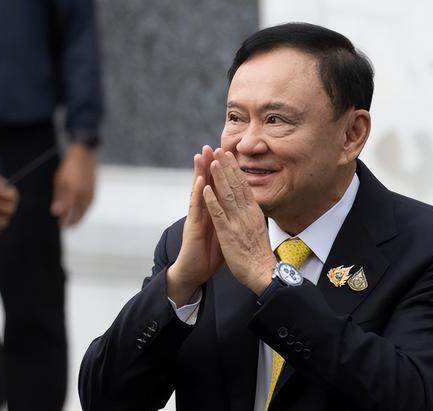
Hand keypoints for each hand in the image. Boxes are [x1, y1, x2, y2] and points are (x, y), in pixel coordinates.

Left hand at [51, 143, 96, 226]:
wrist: (85, 156)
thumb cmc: (69, 167)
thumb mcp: (59, 181)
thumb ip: (58, 198)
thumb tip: (55, 212)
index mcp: (73, 193)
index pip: (68, 213)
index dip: (64, 221)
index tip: (59, 226)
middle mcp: (84, 195)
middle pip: (78, 215)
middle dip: (71, 222)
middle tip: (65, 227)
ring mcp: (90, 194)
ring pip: (84, 212)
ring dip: (78, 219)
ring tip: (73, 223)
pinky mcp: (94, 193)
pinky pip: (89, 207)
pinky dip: (84, 212)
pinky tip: (80, 213)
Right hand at [167, 146, 224, 306]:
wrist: (194, 272)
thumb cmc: (208, 254)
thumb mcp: (223, 234)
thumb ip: (228, 220)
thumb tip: (239, 213)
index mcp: (212, 212)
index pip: (216, 188)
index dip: (221, 172)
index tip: (225, 155)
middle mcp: (203, 212)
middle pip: (206, 184)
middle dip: (209, 165)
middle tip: (211, 146)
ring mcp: (197, 218)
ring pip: (198, 191)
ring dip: (200, 173)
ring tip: (202, 156)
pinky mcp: (193, 227)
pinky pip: (196, 209)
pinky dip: (198, 195)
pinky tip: (200, 182)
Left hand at [202, 148, 276, 295]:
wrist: (263, 273)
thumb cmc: (259, 255)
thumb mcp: (259, 230)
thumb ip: (252, 217)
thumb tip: (251, 207)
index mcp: (253, 213)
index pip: (244, 187)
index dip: (236, 171)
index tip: (230, 157)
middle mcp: (246, 214)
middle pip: (236, 186)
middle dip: (227, 167)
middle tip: (220, 150)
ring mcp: (237, 222)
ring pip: (227, 195)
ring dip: (219, 177)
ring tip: (212, 161)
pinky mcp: (228, 233)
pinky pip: (218, 214)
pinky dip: (212, 200)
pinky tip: (206, 188)